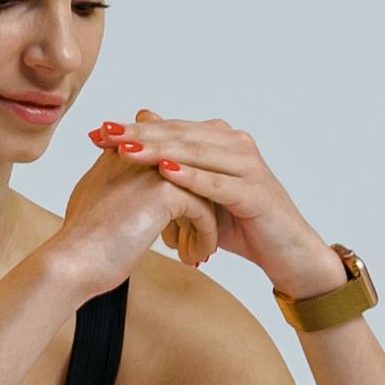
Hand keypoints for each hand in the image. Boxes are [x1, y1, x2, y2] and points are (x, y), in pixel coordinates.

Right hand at [45, 122, 206, 296]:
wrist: (73, 261)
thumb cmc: (82, 241)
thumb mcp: (96, 199)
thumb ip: (115, 181)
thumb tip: (121, 184)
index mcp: (121, 151)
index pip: (169, 155)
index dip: (184, 184)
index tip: (184, 217)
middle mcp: (138, 153)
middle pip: (191, 169)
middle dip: (202, 202)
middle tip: (202, 231)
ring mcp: (153, 169)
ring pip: (202, 190)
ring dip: (205, 223)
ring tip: (197, 248)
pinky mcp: (166, 192)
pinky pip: (203, 211)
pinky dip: (205, 236)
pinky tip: (194, 256)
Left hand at [84, 112, 344, 300]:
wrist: (287, 255)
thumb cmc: (241, 226)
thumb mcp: (199, 196)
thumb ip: (173, 169)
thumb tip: (137, 147)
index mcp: (221, 141)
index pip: (171, 129)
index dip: (134, 130)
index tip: (97, 132)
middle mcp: (236, 146)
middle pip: (180, 136)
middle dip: (139, 134)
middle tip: (104, 133)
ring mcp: (249, 167)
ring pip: (196, 154)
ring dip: (158, 150)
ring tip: (125, 149)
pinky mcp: (256, 193)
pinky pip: (218, 184)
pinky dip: (192, 177)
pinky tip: (166, 173)